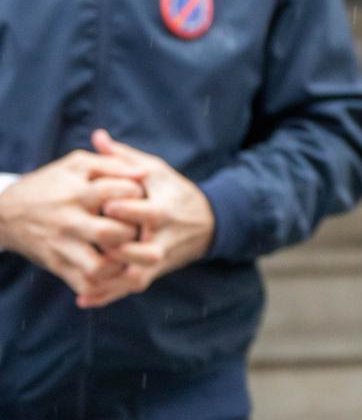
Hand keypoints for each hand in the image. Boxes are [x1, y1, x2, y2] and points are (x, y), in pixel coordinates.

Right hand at [0, 151, 146, 300]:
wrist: (6, 213)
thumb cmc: (52, 182)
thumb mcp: (77, 164)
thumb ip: (112, 164)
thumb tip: (143, 173)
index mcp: (77, 193)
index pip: (118, 193)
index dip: (137, 193)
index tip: (143, 194)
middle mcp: (69, 222)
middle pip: (108, 233)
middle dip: (132, 231)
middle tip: (141, 226)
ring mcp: (62, 246)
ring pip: (96, 266)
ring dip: (120, 263)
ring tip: (130, 251)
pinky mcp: (57, 265)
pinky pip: (84, 282)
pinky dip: (104, 282)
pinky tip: (116, 268)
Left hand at [75, 129, 215, 308]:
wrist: (206, 222)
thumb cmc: (172, 191)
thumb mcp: (155, 170)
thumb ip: (123, 158)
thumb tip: (97, 136)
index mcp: (164, 209)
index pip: (148, 212)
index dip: (127, 210)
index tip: (105, 206)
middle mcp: (163, 238)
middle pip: (142, 250)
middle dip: (117, 249)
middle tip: (90, 243)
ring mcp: (158, 259)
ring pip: (135, 275)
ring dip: (109, 279)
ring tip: (82, 273)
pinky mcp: (153, 274)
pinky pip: (129, 289)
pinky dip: (107, 297)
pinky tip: (83, 298)